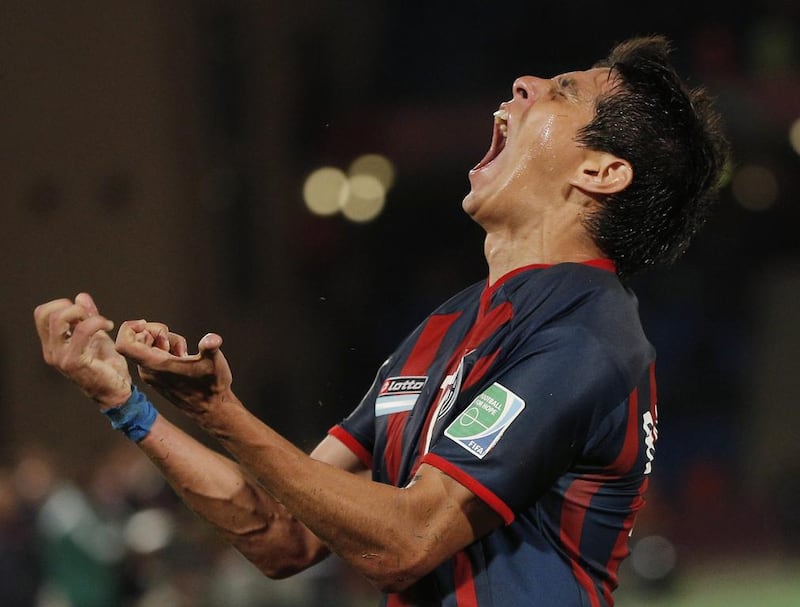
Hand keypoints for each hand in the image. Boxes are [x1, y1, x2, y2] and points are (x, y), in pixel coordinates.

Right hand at [34, 293, 131, 408]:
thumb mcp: (97, 336)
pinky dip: (97, 322)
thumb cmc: (106, 366)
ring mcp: (60, 357)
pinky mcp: (74, 361)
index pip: (42, 314)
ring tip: (102, 322)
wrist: (116, 390)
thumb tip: (81, 296)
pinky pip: (82, 331)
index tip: (84, 313)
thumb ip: (87, 317)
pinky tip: (110, 326)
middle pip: (47, 314)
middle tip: (92, 317)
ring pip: (59, 319)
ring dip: (83, 314)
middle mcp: (51, 351)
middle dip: (72, 308)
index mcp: (53, 344)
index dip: (62, 305)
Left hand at [115, 320, 233, 417]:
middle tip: (176, 341)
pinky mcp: (156, 375)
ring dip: (164, 340)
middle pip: (137, 339)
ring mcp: (151, 373)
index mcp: (155, 365)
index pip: (124, 344)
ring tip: (183, 352)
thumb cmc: (211, 386)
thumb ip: (210, 348)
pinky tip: (181, 357)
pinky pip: (152, 354)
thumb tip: (213, 339)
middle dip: (157, 331)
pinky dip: (165, 349)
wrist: (211, 409)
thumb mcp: (214, 363)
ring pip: (147, 346)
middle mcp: (147, 370)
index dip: (130, 328)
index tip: (147, 323)